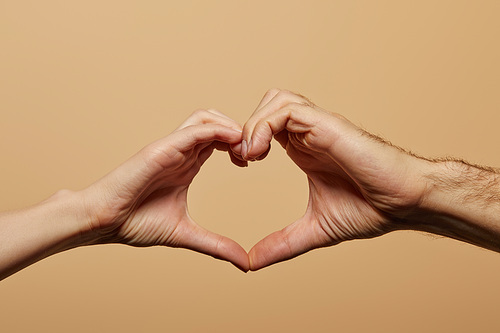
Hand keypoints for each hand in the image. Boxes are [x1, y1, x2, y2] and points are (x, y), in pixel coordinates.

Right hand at [82, 110, 249, 270]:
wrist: (103, 222)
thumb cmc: (134, 223)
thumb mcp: (186, 234)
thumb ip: (216, 245)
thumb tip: (244, 263)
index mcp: (187, 164)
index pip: (219, 141)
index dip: (240, 145)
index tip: (252, 163)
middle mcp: (181, 152)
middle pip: (217, 122)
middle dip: (240, 133)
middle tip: (254, 154)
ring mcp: (172, 148)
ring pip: (206, 118)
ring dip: (230, 127)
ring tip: (244, 149)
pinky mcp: (162, 148)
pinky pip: (194, 130)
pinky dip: (217, 130)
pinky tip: (233, 141)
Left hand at [240, 89, 430, 269]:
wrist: (405, 203)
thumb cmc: (370, 209)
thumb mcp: (314, 228)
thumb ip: (282, 243)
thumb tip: (252, 263)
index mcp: (304, 148)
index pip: (266, 125)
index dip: (246, 138)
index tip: (239, 165)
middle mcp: (310, 132)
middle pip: (267, 105)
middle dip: (245, 127)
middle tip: (240, 158)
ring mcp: (319, 126)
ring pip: (275, 100)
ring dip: (254, 124)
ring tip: (249, 156)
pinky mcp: (328, 125)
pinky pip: (287, 110)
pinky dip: (264, 126)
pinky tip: (260, 153)